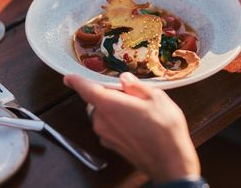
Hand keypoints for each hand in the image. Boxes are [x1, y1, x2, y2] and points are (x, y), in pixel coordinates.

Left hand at [64, 72, 199, 182]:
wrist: (171, 162)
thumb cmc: (164, 129)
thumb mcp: (155, 97)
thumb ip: (135, 86)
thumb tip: (124, 79)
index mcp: (110, 105)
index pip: (86, 89)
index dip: (76, 81)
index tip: (69, 78)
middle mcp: (102, 121)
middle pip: (97, 100)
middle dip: (108, 94)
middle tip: (128, 93)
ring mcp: (105, 135)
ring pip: (103, 113)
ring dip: (113, 108)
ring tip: (136, 110)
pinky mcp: (111, 145)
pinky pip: (108, 126)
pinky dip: (116, 120)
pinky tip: (135, 123)